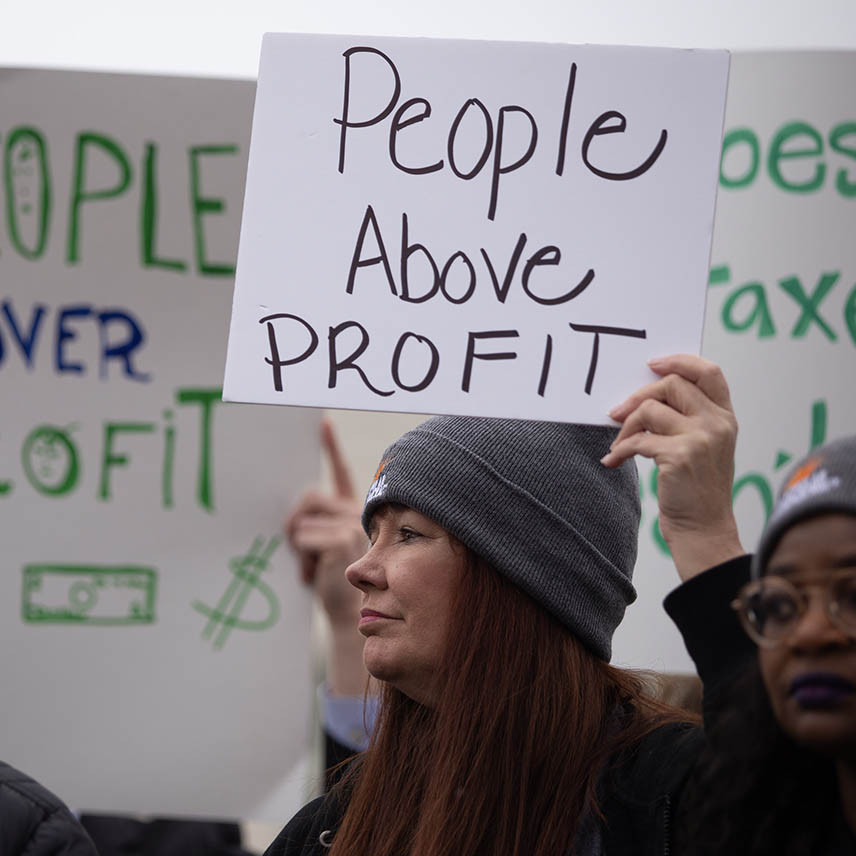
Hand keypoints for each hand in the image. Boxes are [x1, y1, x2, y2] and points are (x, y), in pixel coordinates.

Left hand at [285, 420, 366, 628]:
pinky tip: (314, 574)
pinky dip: (301, 558)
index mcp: (351, 510)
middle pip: (308, 496)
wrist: (347, 614)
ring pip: (301, 521)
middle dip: (294, 523)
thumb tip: (291, 520)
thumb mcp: (321, 548)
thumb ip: (314, 526)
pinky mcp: (343, 538)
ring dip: (298, 548)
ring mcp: (352, 524)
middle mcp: (355, 512)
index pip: (341, 473)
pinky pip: (303, 538)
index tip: (324, 423)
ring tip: (311, 568)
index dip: (332, 447)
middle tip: (298, 549)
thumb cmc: (332, 582)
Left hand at [601, 354, 744, 580]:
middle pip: (671, 385)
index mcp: (726, 417)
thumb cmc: (696, 488)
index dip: (680, 360)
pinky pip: (638, 440)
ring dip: (626, 426)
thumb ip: (689, 418)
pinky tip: (613, 460)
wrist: (703, 529)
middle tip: (616, 412)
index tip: (653, 363)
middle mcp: (718, 423)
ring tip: (619, 445)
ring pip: (649, 409)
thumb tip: (645, 395)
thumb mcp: (705, 447)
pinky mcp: (680, 455)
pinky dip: (620, 450)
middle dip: (638, 396)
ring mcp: (701, 438)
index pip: (709, 372)